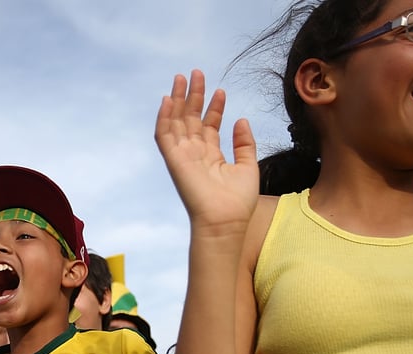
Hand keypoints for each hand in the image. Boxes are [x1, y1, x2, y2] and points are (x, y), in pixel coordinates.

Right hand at [154, 70, 258, 236]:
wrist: (226, 221)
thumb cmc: (238, 202)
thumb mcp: (248, 166)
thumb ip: (245, 143)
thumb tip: (241, 119)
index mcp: (211, 156)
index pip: (209, 126)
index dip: (214, 107)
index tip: (221, 91)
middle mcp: (195, 154)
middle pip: (191, 119)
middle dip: (194, 95)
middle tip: (197, 73)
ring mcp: (183, 156)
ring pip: (177, 122)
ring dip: (179, 99)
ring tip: (183, 77)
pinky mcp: (174, 160)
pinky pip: (164, 136)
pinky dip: (164, 117)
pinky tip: (169, 99)